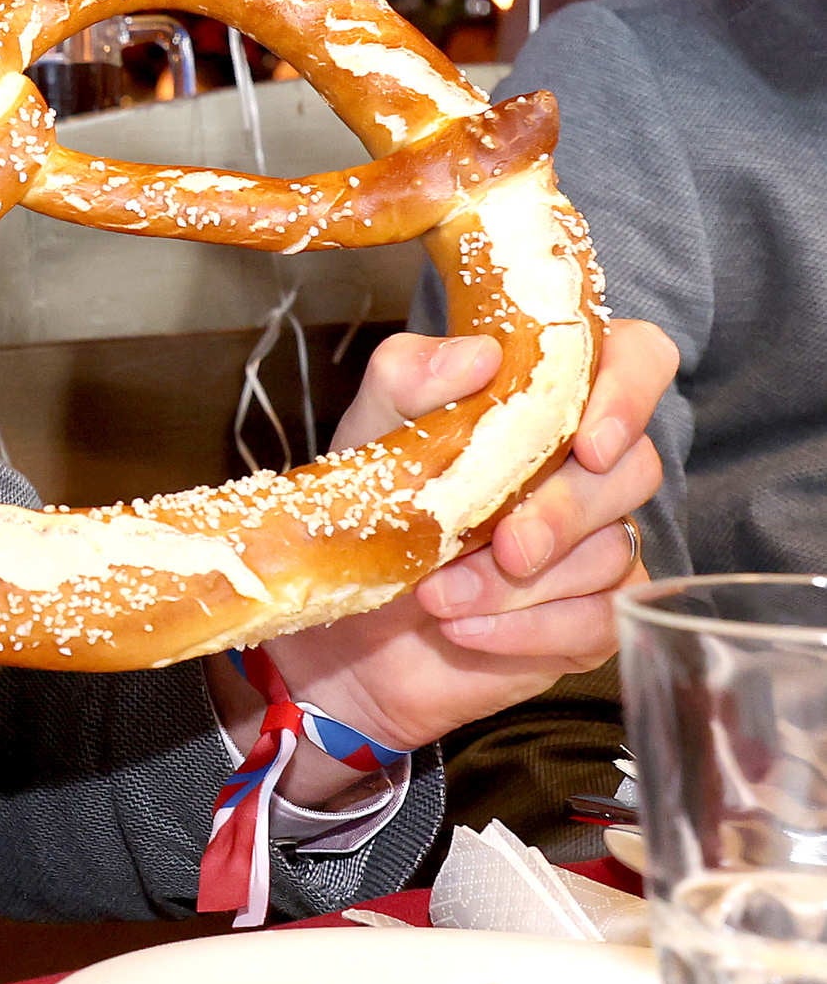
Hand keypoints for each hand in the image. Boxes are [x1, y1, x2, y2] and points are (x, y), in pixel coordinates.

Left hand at [248, 319, 676, 796]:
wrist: (346, 622)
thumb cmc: (372, 509)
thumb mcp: (369, 432)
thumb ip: (408, 378)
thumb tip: (478, 355)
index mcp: (546, 398)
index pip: (637, 360)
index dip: (630, 391)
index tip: (587, 440)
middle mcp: (586, 466)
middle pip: (633, 469)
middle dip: (563, 512)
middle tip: (501, 544)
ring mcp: (597, 542)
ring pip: (612, 550)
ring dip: (522, 580)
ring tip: (440, 595)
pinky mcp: (591, 615)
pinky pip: (599, 620)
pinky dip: (528, 628)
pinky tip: (464, 628)